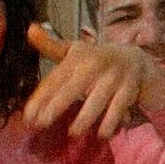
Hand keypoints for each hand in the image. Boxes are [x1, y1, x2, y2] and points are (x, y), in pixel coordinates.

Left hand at [23, 23, 164, 137]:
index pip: (55, 78)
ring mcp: (114, 77)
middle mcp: (95, 64)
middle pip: (73, 87)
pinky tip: (102, 134)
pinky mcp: (129, 89)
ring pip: (97, 99)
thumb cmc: (97, 59)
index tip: (28, 116)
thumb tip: (30, 29)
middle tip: (42, 124)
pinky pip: (119, 107)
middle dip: (57, 106)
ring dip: (85, 117)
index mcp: (77, 56)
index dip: (41, 97)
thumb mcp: (75, 51)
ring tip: (73, 133)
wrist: (136, 60)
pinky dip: (111, 121)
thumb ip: (51, 45)